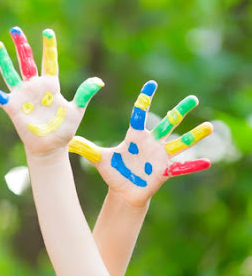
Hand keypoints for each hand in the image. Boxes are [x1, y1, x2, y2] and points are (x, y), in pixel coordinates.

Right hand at [0, 27, 102, 155]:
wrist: (50, 147)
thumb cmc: (64, 129)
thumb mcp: (77, 110)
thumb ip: (84, 94)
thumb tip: (99, 81)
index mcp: (50, 85)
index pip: (49, 61)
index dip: (48, 47)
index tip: (48, 32)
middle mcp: (34, 86)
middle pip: (26, 61)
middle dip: (21, 45)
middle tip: (15, 29)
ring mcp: (22, 96)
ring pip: (10, 73)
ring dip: (3, 59)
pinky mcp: (12, 107)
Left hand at [69, 80, 211, 207]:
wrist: (123, 191)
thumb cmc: (113, 172)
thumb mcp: (98, 158)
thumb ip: (85, 147)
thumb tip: (67, 139)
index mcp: (135, 136)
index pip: (140, 114)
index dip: (145, 99)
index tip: (152, 83)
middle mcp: (151, 143)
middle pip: (167, 123)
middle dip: (179, 111)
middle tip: (193, 97)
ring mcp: (160, 156)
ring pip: (180, 142)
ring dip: (194, 135)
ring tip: (209, 126)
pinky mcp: (165, 171)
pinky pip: (182, 168)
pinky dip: (193, 165)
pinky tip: (208, 162)